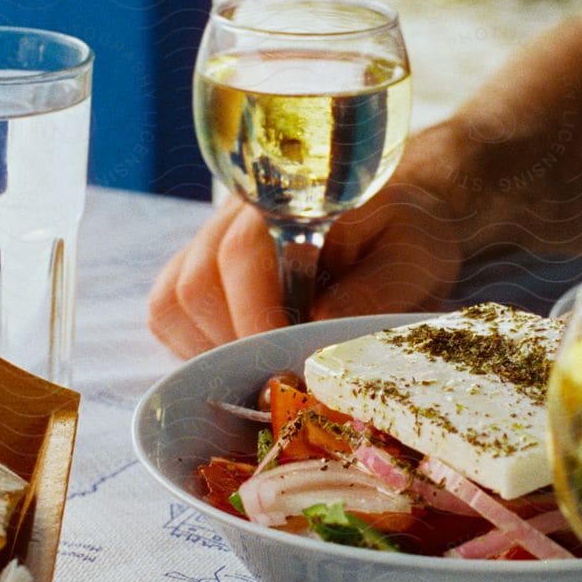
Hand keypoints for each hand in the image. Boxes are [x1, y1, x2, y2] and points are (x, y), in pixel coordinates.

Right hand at [147, 154, 468, 359]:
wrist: (396, 218)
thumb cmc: (406, 235)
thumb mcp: (412, 259)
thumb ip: (373, 292)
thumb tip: (319, 330)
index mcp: (290, 200)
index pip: (243, 254)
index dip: (254, 317)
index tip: (281, 367)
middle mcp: (237, 216)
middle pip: (196, 284)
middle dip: (236, 346)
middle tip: (281, 381)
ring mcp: (210, 241)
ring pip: (173, 303)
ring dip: (212, 352)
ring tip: (265, 371)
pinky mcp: (199, 270)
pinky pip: (169, 316)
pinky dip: (196, 350)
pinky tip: (244, 360)